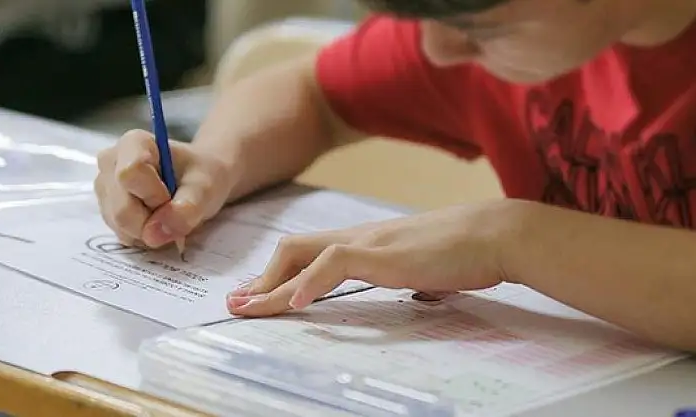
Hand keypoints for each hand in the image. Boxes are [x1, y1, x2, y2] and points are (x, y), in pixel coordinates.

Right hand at [94, 129, 234, 247]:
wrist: (198, 180)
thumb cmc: (203, 175)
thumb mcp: (206, 188)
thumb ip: (186, 209)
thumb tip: (154, 234)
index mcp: (132, 143)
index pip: (129, 175)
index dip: (153, 196)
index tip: (173, 197)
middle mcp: (110, 163)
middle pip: (121, 209)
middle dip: (153, 221)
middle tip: (175, 211)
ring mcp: (104, 187)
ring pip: (120, 226)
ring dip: (149, 230)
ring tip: (168, 213)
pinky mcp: (106, 209)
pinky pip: (122, 234)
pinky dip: (144, 235)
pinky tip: (157, 220)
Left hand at [226, 200, 522, 316]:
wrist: (495, 234)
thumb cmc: (465, 253)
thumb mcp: (427, 270)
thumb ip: (414, 279)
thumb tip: (420, 294)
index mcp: (366, 243)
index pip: (310, 252)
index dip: (280, 275)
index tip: (259, 296)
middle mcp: (359, 238)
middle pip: (293, 248)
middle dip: (262, 279)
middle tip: (238, 304)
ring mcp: (368, 243)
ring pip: (302, 255)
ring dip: (272, 287)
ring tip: (248, 309)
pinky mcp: (383, 254)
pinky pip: (335, 263)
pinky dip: (310, 283)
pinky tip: (295, 304)